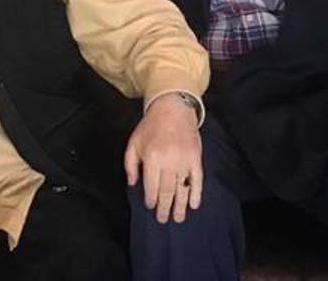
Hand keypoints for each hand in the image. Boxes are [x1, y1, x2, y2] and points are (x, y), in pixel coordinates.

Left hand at [125, 93, 202, 223]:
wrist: (172, 109)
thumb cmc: (151, 127)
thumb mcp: (134, 142)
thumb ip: (130, 164)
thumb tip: (132, 184)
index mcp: (152, 157)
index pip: (151, 186)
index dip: (150, 199)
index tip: (150, 206)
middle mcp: (169, 161)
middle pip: (167, 191)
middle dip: (164, 207)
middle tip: (163, 219)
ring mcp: (184, 160)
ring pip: (182, 189)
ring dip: (180, 206)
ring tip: (177, 218)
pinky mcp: (196, 158)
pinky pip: (197, 180)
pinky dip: (196, 194)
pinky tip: (193, 204)